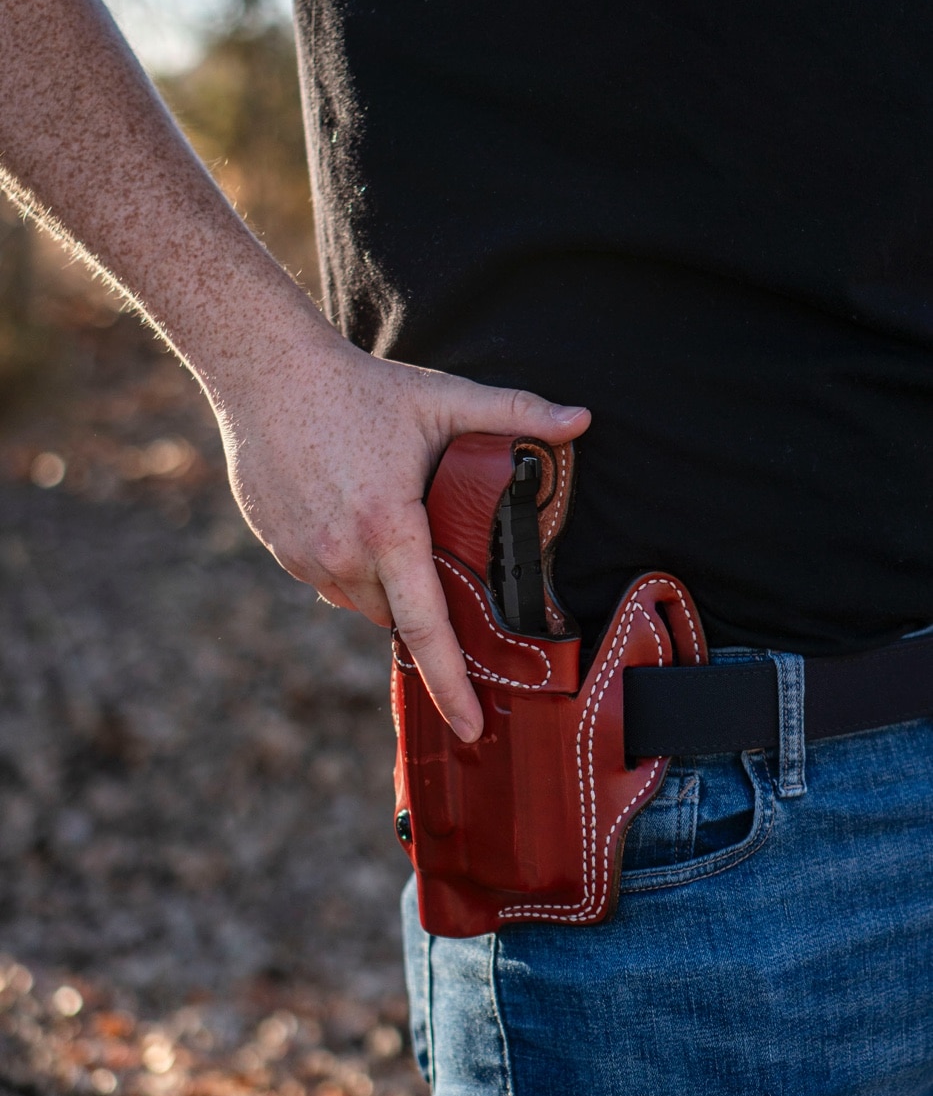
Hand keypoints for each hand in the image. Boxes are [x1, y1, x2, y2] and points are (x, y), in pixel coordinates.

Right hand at [212, 311, 589, 741]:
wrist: (264, 369)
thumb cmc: (358, 385)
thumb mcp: (441, 398)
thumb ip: (515, 412)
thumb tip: (582, 419)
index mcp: (389, 528)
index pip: (427, 627)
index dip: (452, 684)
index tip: (471, 726)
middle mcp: (342, 554)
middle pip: (395, 615)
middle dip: (421, 605)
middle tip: (440, 564)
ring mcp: (304, 556)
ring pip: (357, 600)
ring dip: (382, 585)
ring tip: (392, 531)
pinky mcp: (278, 548)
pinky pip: (323, 579)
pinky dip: (346, 567)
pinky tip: (351, 519)